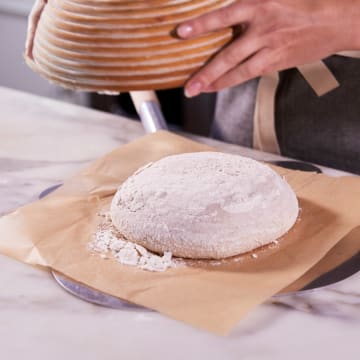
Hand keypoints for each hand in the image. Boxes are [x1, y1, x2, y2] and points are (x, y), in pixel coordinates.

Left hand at [177, 0, 359, 96]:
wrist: (335, 20)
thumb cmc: (302, 4)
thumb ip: (248, 7)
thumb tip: (226, 17)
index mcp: (259, 3)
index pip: (223, 16)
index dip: (201, 24)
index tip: (181, 32)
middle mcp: (263, 28)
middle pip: (228, 54)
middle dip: (205, 72)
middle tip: (188, 87)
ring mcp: (270, 48)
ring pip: (237, 70)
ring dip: (216, 83)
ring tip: (197, 91)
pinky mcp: (277, 62)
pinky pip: (249, 74)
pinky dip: (231, 80)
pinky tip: (218, 86)